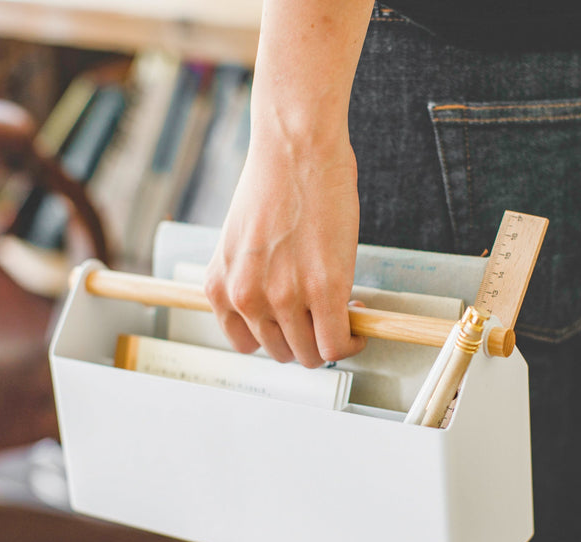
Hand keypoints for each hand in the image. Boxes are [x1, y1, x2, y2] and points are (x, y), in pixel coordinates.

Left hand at [205, 129, 366, 367]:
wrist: (296, 147)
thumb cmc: (275, 181)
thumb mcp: (242, 240)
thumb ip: (253, 278)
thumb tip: (282, 308)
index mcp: (220, 287)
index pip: (247, 345)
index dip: (277, 336)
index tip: (295, 323)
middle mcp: (245, 298)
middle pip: (282, 352)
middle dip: (306, 338)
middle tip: (326, 316)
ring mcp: (284, 298)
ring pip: (311, 355)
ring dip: (331, 340)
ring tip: (345, 313)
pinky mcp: (324, 290)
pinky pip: (337, 345)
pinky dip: (352, 342)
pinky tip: (360, 321)